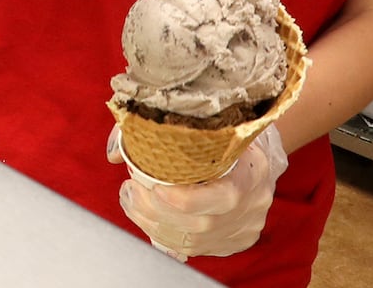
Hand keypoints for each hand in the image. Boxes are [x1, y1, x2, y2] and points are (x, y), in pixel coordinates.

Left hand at [107, 124, 288, 259]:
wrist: (256, 158)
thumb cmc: (224, 135)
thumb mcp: (207, 124)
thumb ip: (160, 132)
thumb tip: (116, 153)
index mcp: (254, 171)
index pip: (222, 196)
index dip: (183, 199)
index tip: (153, 186)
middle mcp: (252, 204)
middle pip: (202, 223)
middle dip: (157, 212)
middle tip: (130, 192)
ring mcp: (243, 227)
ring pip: (194, 241)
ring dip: (154, 224)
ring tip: (130, 202)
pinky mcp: (233, 241)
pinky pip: (194, 248)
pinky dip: (165, 235)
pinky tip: (145, 217)